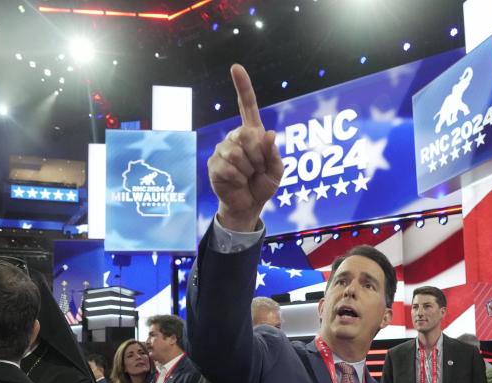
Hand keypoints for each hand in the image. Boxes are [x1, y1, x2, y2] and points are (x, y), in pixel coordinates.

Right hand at [208, 64, 283, 231]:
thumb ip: (274, 153)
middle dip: (258, 156)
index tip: (236, 68)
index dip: (242, 87)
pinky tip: (237, 182)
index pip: (247, 107)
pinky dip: (239, 179)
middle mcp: (235, 137)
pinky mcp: (214, 164)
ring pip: (237, 154)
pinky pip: (229, 168)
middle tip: (258, 169)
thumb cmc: (263, 185)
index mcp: (252, 134)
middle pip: (247, 135)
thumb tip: (269, 134)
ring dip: (249, 170)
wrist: (248, 205)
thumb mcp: (277, 171)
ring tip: (247, 177)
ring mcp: (222, 150)